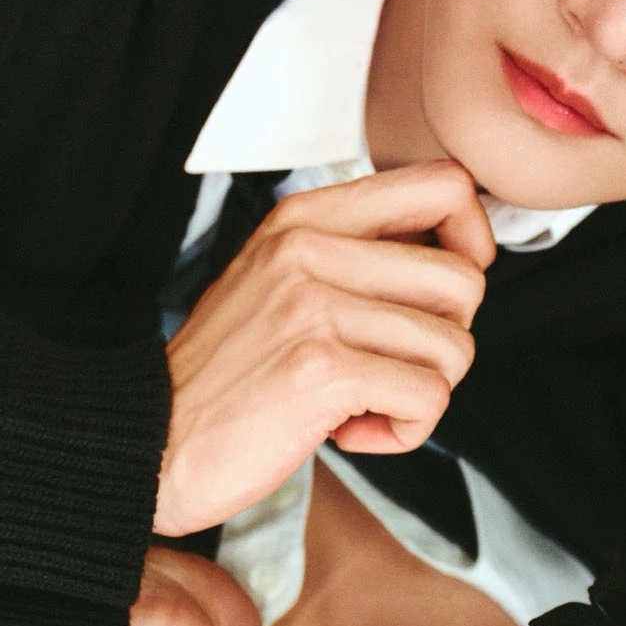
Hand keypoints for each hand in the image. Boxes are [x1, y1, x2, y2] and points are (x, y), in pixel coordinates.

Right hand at [154, 158, 494, 536]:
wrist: (153, 439)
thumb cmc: (228, 371)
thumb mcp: (281, 279)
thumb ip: (356, 254)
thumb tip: (455, 253)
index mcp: (306, 217)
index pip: (444, 186)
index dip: (472, 240)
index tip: (444, 291)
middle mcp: (310, 249)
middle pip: (464, 280)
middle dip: (446, 340)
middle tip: (393, 364)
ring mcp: (314, 306)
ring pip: (454, 347)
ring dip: (421, 395)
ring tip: (363, 401)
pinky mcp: (322, 370)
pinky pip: (426, 400)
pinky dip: (403, 432)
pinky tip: (352, 430)